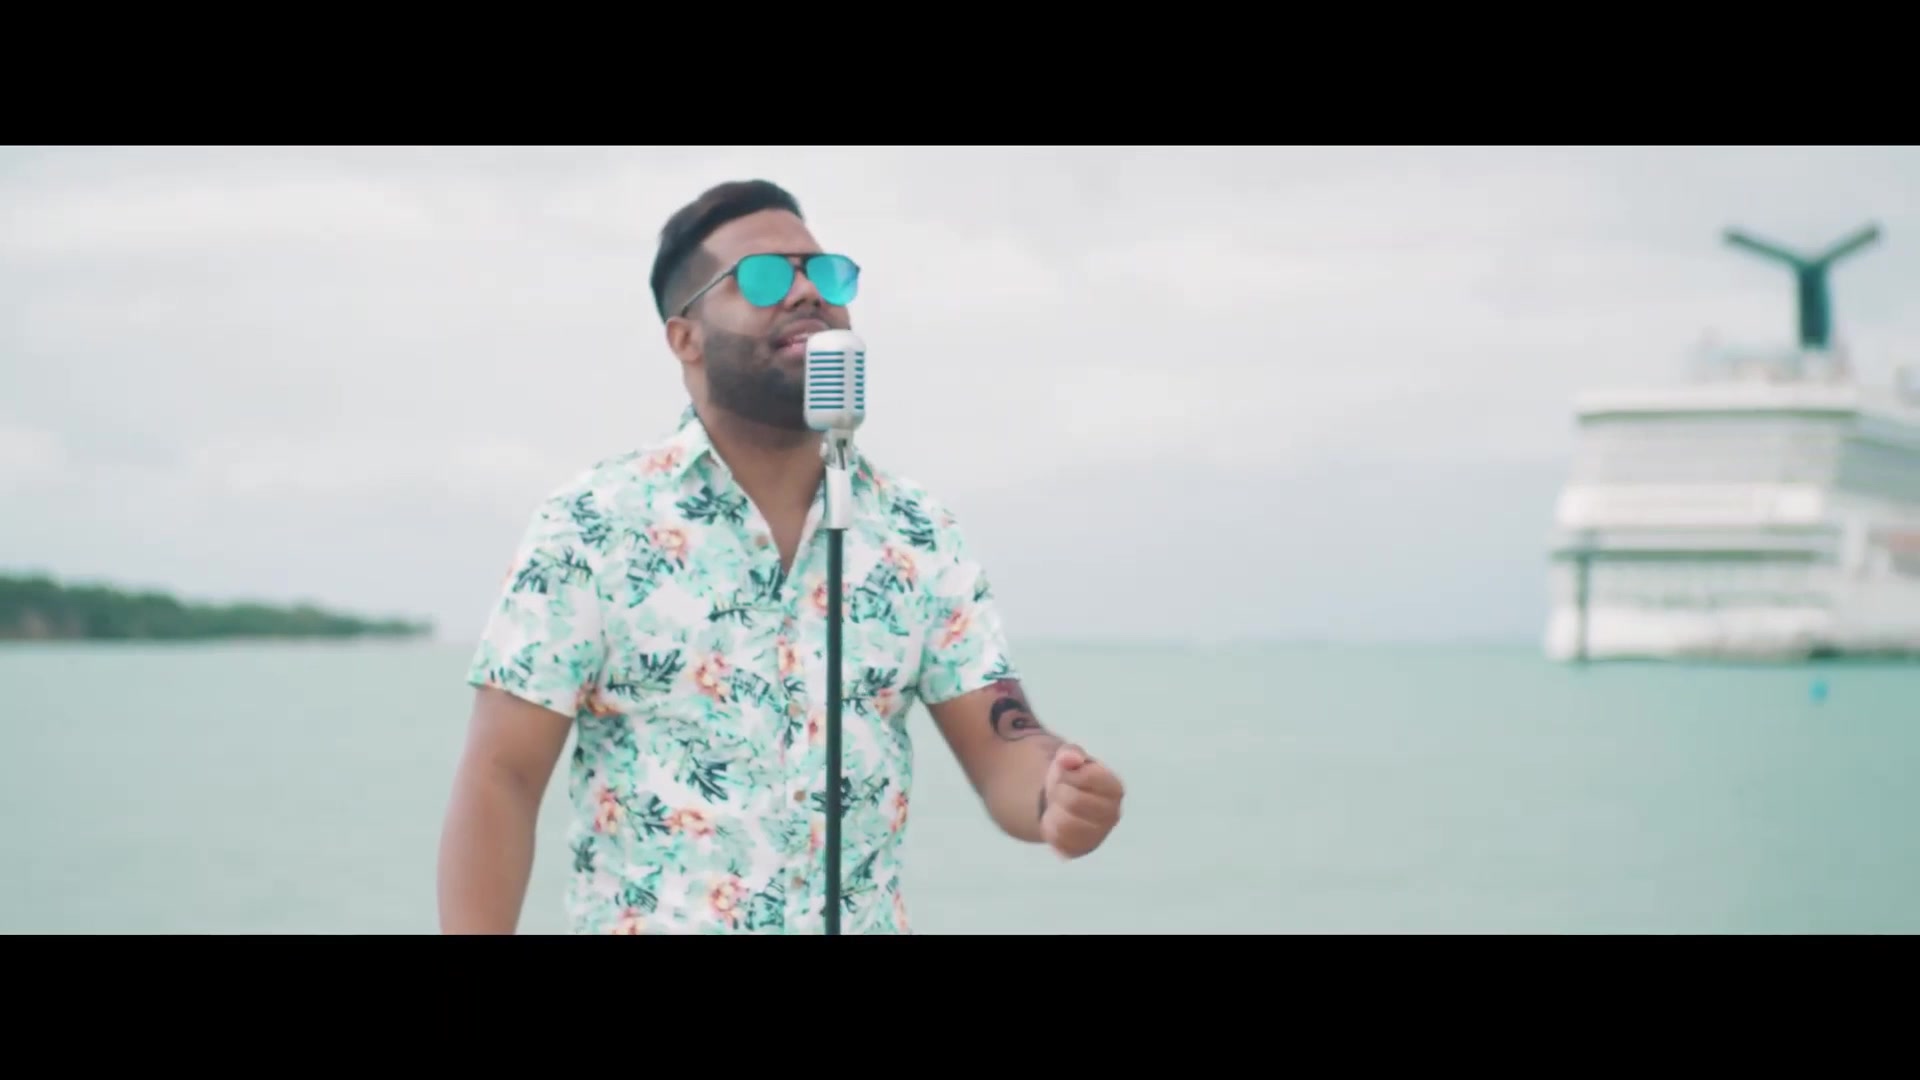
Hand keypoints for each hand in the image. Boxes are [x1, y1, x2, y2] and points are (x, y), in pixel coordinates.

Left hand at [1039, 744, 1123, 858]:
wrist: (1062, 802)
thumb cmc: (1071, 777)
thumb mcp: (1070, 758)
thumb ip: (1070, 753)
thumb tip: (1070, 757)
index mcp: (1114, 788)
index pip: (1087, 778)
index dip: (1068, 774)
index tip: (1065, 774)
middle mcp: (1112, 814)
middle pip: (1074, 801)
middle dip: (1058, 792)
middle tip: (1057, 791)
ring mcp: (1100, 835)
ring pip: (1066, 825)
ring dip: (1053, 812)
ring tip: (1056, 807)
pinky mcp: (1083, 850)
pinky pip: (1059, 843)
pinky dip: (1051, 830)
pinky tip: (1055, 822)